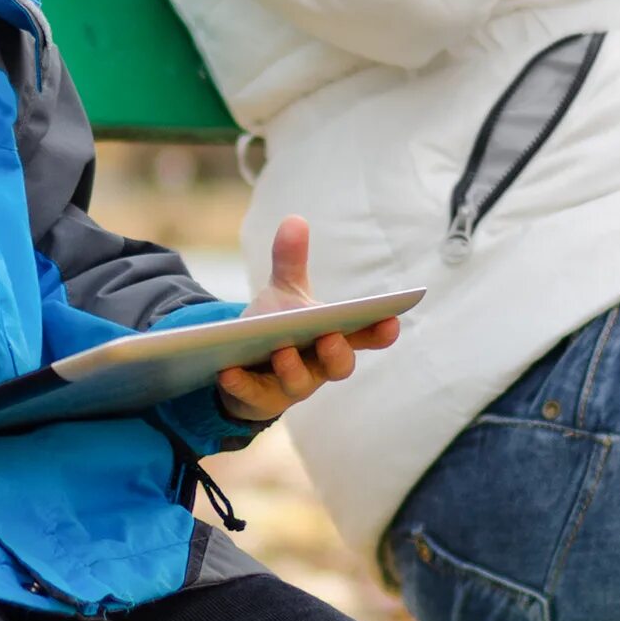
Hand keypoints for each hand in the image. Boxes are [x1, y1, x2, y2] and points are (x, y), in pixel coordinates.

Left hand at [215, 215, 402, 423]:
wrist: (241, 364)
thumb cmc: (277, 328)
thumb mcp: (283, 293)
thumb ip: (290, 262)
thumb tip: (295, 220)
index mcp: (333, 338)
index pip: (365, 336)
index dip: (380, 331)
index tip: (391, 320)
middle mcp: (318, 366)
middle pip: (339, 366)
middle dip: (337, 353)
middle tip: (330, 336)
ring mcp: (291, 386)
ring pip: (299, 384)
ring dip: (292, 368)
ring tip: (280, 350)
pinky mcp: (259, 400)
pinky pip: (254, 396)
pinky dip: (243, 384)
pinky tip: (228, 371)